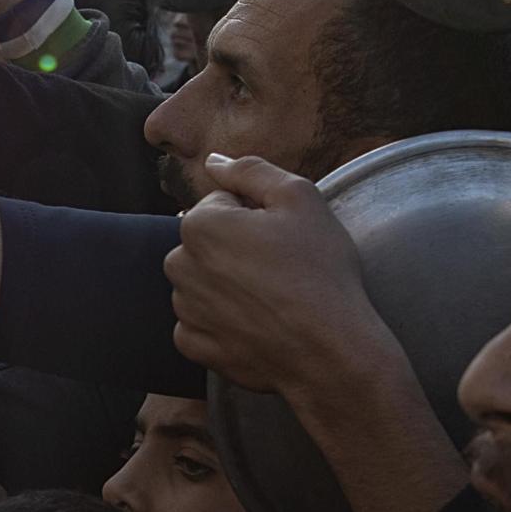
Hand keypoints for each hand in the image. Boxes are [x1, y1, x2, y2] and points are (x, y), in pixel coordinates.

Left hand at [166, 154, 387, 398]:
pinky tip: (256, 323)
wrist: (330, 350)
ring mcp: (186, 309)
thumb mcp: (299, 197)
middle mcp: (180, 266)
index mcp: (199, 224)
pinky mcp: (196, 346)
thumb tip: (214, 161)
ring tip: (272, 297)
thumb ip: (250, 169)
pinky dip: (222, 322)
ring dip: (228, 284)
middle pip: (207, 243)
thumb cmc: (320, 270)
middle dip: (235, 248)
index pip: (222, 203)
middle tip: (281, 267)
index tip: (283, 237)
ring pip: (203, 282)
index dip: (256, 215)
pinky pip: (201, 323)